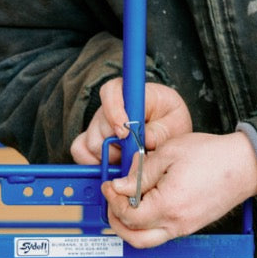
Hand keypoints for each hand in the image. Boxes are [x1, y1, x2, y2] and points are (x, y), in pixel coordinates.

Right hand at [70, 79, 192, 163]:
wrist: (167, 134)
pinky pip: (80, 151)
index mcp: (131, 94)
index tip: (123, 132)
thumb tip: (146, 139)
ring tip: (130, 160)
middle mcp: (110, 108)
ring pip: (92, 143)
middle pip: (100, 125)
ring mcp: (98, 124)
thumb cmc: (169, 122)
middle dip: (117, 146)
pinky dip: (94, 163)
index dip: (113, 110)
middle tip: (136, 155)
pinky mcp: (91, 141)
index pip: (112, 92)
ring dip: (111, 157)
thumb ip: (163, 130)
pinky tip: (112, 166)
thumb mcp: (176, 123)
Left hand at [102, 130, 256, 247]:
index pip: (128, 215)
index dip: (113, 200)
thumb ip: (140, 173)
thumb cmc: (212, 155)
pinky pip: (161, 234)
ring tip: (126, 204)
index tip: (110, 185)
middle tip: (113, 200)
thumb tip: (119, 186)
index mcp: (169, 205)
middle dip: (117, 221)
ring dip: (131, 227)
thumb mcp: (169, 154)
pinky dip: (147, 225)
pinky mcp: (189, 227)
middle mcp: (176, 224)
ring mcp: (184, 228)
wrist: (243, 165)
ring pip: (147, 241)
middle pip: (134, 238)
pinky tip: (145, 204)